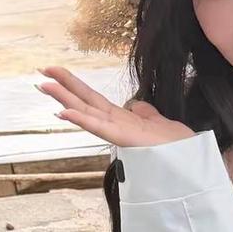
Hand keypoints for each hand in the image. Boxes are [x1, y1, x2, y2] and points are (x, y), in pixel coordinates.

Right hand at [36, 67, 193, 148]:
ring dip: (65, 99)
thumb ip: (146, 113)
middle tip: (41, 73)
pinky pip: (101, 128)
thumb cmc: (176, 145)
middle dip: (63, 86)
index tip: (56, 73)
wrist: (191, 158)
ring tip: (44, 86)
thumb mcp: (159, 121)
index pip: (94, 100)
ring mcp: (119, 132)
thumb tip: (135, 104)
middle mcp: (116, 125)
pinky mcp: (125, 139)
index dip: (75, 86)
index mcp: (123, 119)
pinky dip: (83, 120)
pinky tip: (65, 112)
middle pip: (85, 101)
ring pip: (87, 112)